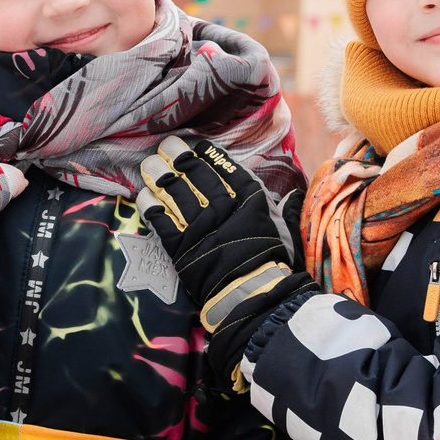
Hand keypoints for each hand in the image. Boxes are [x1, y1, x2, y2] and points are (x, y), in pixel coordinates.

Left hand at [138, 137, 291, 300]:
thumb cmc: (270, 261)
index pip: (225, 168)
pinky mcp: (180, 247)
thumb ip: (284, 208)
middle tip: (166, 145)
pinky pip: (161, 221)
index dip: (208, 154)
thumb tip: (296, 196)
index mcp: (248, 200)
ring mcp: (199, 226)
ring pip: (174, 193)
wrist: (252, 294)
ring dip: (159, 176)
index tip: (197, 145)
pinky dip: (151, 206)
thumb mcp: (283, 229)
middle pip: (194, 175)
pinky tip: (144, 194)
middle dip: (178, 157)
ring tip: (150, 164)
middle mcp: (221, 207)